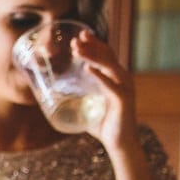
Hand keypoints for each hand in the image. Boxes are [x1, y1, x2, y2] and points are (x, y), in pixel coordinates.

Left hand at [74, 32, 137, 150]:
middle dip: (92, 46)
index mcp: (115, 78)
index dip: (94, 44)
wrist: (118, 143)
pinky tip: (88, 69)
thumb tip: (54, 92)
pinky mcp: (123, 100)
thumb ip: (77, 95)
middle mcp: (122, 80)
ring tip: (77, 50)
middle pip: (108, 56)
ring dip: (93, 57)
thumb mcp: (87, 104)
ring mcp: (125, 89)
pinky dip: (100, 76)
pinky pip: (112, 86)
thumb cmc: (103, 124)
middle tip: (76, 38)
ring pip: (109, 67)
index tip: (79, 35)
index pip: (105, 56)